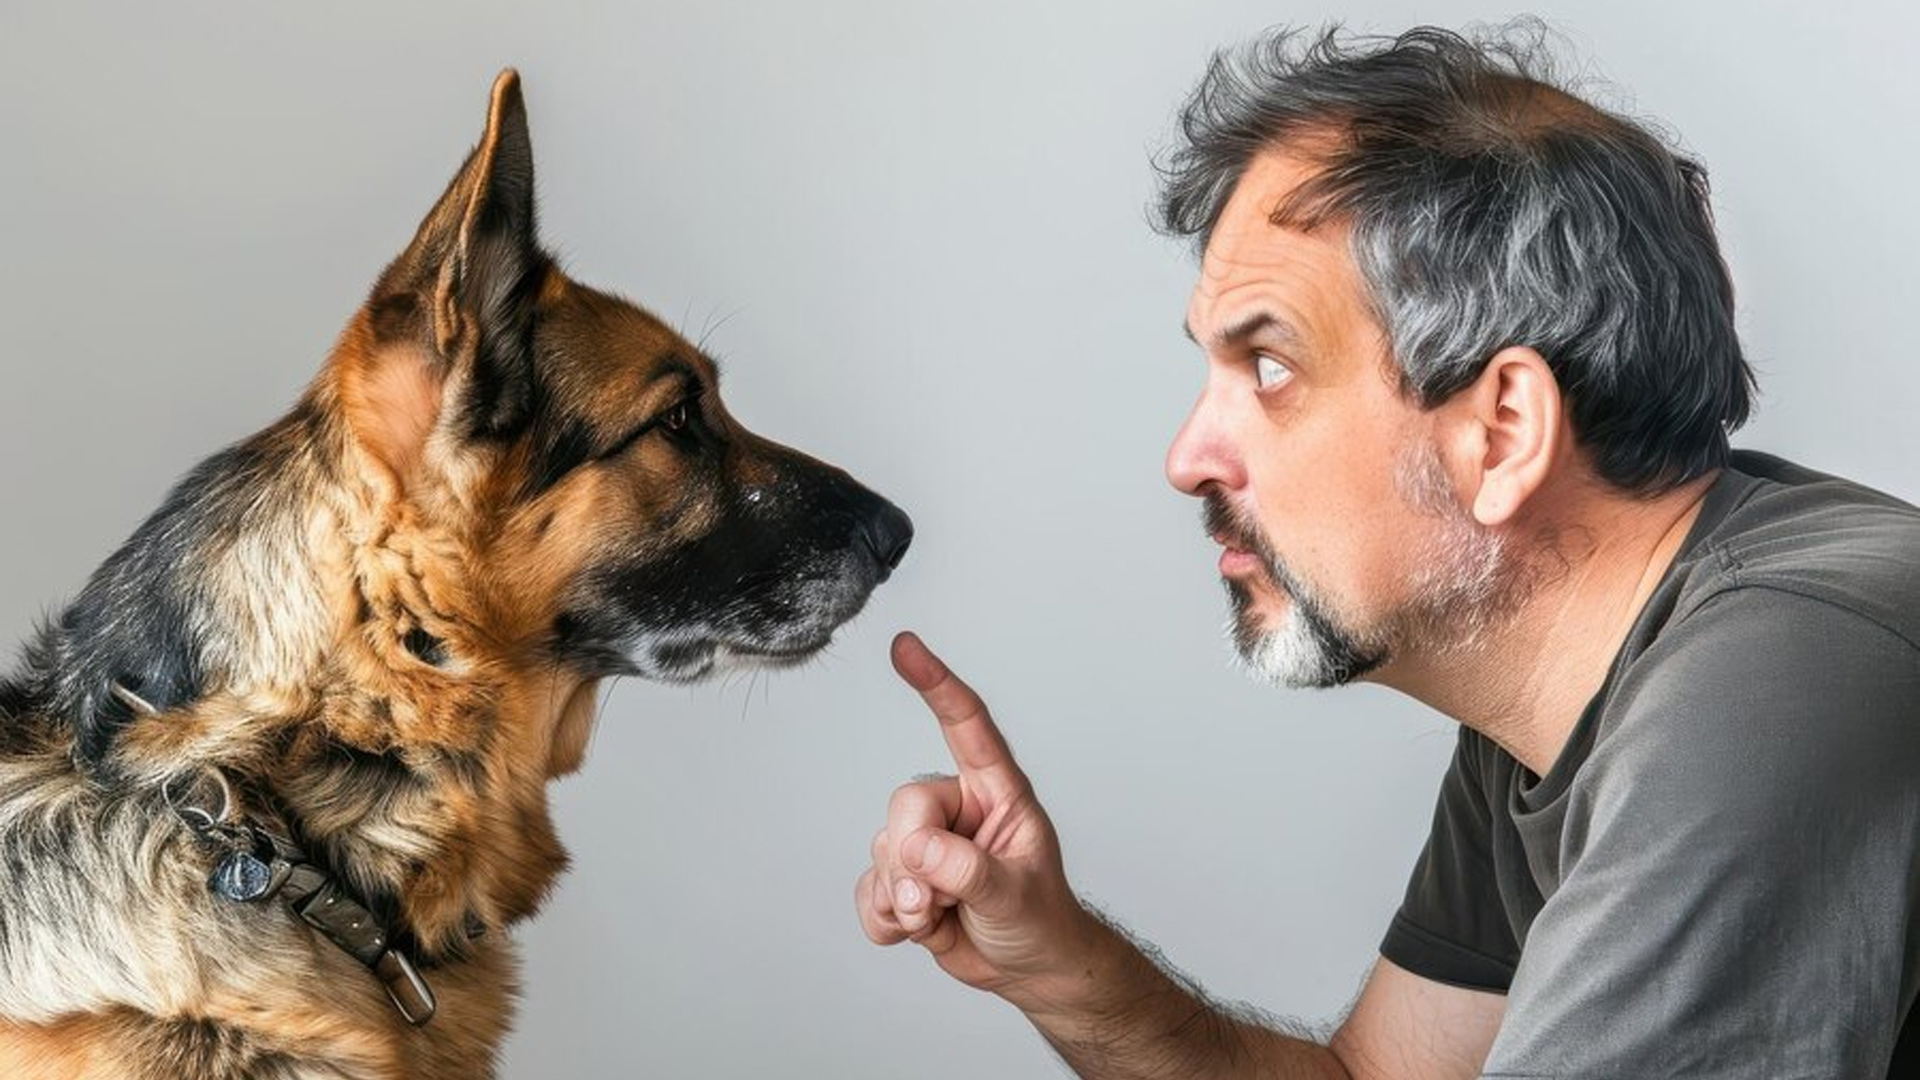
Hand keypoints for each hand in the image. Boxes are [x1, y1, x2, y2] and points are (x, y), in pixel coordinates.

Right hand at [856, 632, 1098, 1012]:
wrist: (1029, 967)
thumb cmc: (1040, 918)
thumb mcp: (1016, 894)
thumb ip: (968, 870)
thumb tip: (918, 848)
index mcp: (997, 792)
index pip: (965, 725)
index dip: (935, 683)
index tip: (905, 646)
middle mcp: (957, 809)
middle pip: (906, 806)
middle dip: (914, 858)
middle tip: (940, 897)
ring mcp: (927, 843)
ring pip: (884, 850)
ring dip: (904, 897)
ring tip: (942, 914)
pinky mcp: (903, 879)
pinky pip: (869, 889)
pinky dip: (885, 918)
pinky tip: (916, 929)